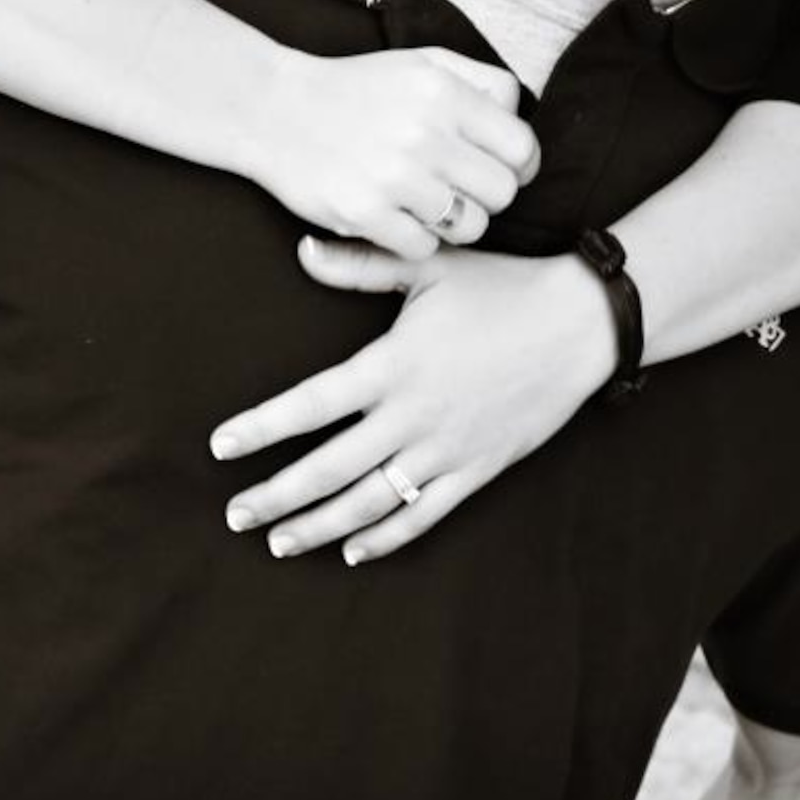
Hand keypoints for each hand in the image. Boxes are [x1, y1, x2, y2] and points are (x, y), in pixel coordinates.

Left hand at [210, 243, 616, 561]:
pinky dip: (384, 537)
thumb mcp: (430, 266)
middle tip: (233, 514)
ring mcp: (446, 449)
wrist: (580, 325)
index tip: (219, 448)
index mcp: (394, 365)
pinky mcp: (477, 469)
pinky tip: (352, 549)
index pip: (310, 404)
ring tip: (278, 541)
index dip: (261, 429)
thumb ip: (362, 263)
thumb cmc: (502, 287)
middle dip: (274, 496)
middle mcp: (413, 415)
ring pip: (368, 503)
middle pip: (328, 468)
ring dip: (317, 526)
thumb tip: (303, 250)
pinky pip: (423, 514)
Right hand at [247, 48, 539, 260]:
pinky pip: (424, 247)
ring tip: (427, 203)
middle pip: (502, 191)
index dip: (519, 164)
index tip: (501, 168)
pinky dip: (415, 238)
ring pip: (470, 225)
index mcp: (444, 92)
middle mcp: (424, 133)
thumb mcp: (422, 63)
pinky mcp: (364, 213)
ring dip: (454, 220)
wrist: (274, 109)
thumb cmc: (357, 89)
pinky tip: (396, 216)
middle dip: (487, 194)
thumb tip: (519, 118)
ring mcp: (394, 176)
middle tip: (460, 187)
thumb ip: (479, 83)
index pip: (521, 146)